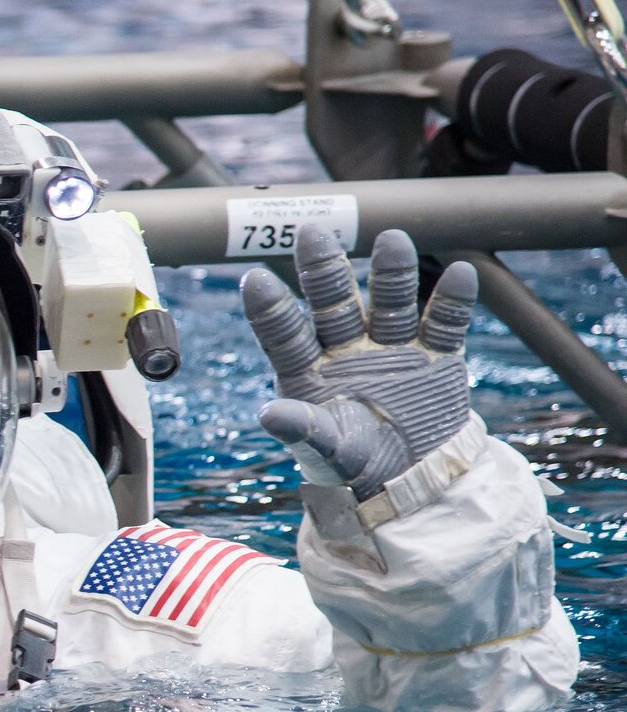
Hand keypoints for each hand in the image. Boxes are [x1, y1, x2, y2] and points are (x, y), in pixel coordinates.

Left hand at [240, 227, 475, 499]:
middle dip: (324, 270)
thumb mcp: (324, 450)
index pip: (285, 333)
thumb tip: (267, 414)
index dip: (270, 308)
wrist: (410, 477)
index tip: (251, 278)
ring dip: (391, 274)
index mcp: (308, 369)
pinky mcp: (435, 355)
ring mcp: (391, 347)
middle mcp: (346, 348)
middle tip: (311, 233)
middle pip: (333, 303)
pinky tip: (460, 272)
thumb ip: (301, 429)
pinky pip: (444, 324)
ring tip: (393, 240)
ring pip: (388, 302)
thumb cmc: (353, 462)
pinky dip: (452, 301)